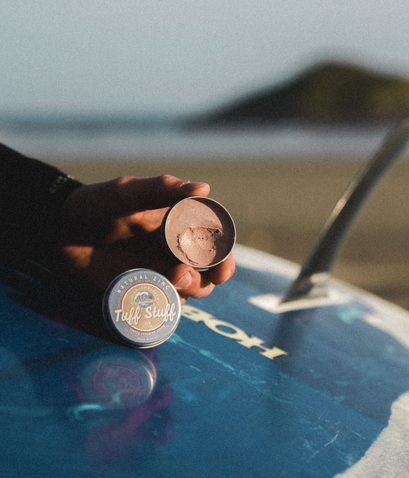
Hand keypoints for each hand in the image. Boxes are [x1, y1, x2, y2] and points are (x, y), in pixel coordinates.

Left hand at [58, 174, 234, 303]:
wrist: (61, 230)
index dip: (224, 257)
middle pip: (208, 274)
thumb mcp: (129, 192)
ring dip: (188, 291)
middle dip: (206, 279)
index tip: (222, 267)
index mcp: (180, 228)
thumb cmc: (97, 205)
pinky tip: (153, 297)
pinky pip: (164, 305)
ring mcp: (158, 273)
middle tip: (181, 273)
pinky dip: (166, 306)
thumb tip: (203, 188)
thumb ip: (163, 189)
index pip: (214, 244)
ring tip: (169, 280)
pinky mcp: (140, 291)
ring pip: (190, 292)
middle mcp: (175, 252)